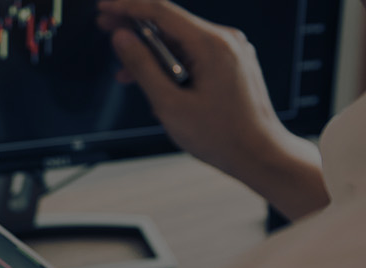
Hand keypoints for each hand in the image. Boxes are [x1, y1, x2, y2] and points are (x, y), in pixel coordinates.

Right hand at [97, 0, 328, 219]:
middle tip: (104, 26)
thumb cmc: (220, 136)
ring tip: (123, 70)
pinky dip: (170, 63)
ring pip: (180, 41)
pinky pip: (194, 54)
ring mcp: (231, 51)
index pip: (161, 11)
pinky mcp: (232, 64)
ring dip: (151, 52)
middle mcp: (225, 40)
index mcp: (211, 44)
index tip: (104, 7)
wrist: (261, 155)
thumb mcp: (169, 104)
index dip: (127, 6)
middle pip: (170, 23)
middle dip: (135, 26)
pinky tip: (153, 82)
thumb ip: (142, 66)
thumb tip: (120, 37)